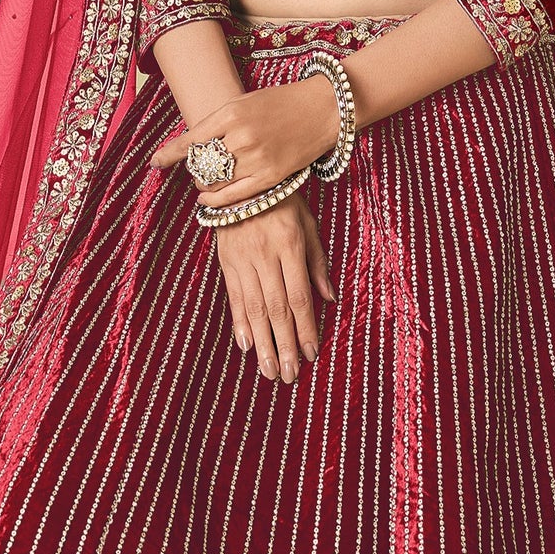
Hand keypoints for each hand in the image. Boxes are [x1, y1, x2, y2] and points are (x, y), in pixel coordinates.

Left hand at [150, 76, 339, 208]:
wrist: (324, 108)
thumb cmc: (282, 102)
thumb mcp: (245, 101)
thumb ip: (219, 122)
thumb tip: (193, 145)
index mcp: (231, 113)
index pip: (190, 140)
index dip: (169, 154)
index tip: (155, 163)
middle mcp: (241, 137)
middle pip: (201, 162)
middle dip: (193, 167)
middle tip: (194, 167)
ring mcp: (256, 159)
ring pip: (214, 181)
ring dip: (204, 183)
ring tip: (205, 180)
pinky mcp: (271, 177)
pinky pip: (234, 197)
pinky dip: (215, 201)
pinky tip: (207, 199)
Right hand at [213, 195, 333, 383]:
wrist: (239, 178)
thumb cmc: (282, 200)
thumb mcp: (308, 224)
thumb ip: (317, 262)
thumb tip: (329, 299)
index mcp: (290, 246)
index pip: (299, 297)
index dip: (305, 328)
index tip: (311, 354)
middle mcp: (265, 256)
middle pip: (276, 310)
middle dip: (284, 345)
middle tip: (288, 375)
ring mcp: (242, 260)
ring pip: (253, 309)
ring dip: (263, 344)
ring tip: (269, 371)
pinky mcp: (225, 262)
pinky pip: (233, 297)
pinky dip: (239, 323)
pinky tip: (246, 346)